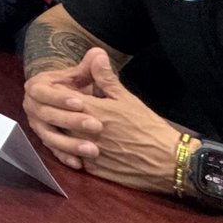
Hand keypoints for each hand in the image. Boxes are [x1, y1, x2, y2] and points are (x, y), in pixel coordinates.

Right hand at [23, 53, 101, 170]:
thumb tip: (99, 53)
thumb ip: (91, 68)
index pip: (43, 92)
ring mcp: (37, 126)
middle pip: (47, 116)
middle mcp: (32, 107)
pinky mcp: (46, 141)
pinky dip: (65, 157)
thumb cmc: (76, 87)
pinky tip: (80, 164)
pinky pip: (53, 151)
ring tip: (93, 150)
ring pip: (49, 137)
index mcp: (37, 87)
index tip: (80, 102)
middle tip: (96, 126)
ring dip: (69, 144)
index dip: (59, 98)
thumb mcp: (83, 77)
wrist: (67, 103)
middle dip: (71, 122)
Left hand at [25, 49, 180, 191]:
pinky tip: (73, 146)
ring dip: (61, 133)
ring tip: (64, 126)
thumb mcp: (126, 98)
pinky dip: (71, 151)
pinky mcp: (92, 170)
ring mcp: (86, 152)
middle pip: (58, 119)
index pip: (62, 98)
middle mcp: (84, 132)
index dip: (58, 92)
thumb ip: (106, 78)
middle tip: (57, 108)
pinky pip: (73, 159)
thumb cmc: (147, 126)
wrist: (166, 160)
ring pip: (62, 140)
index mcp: (91, 111)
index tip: (58, 88)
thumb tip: (95, 52)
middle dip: (56, 112)